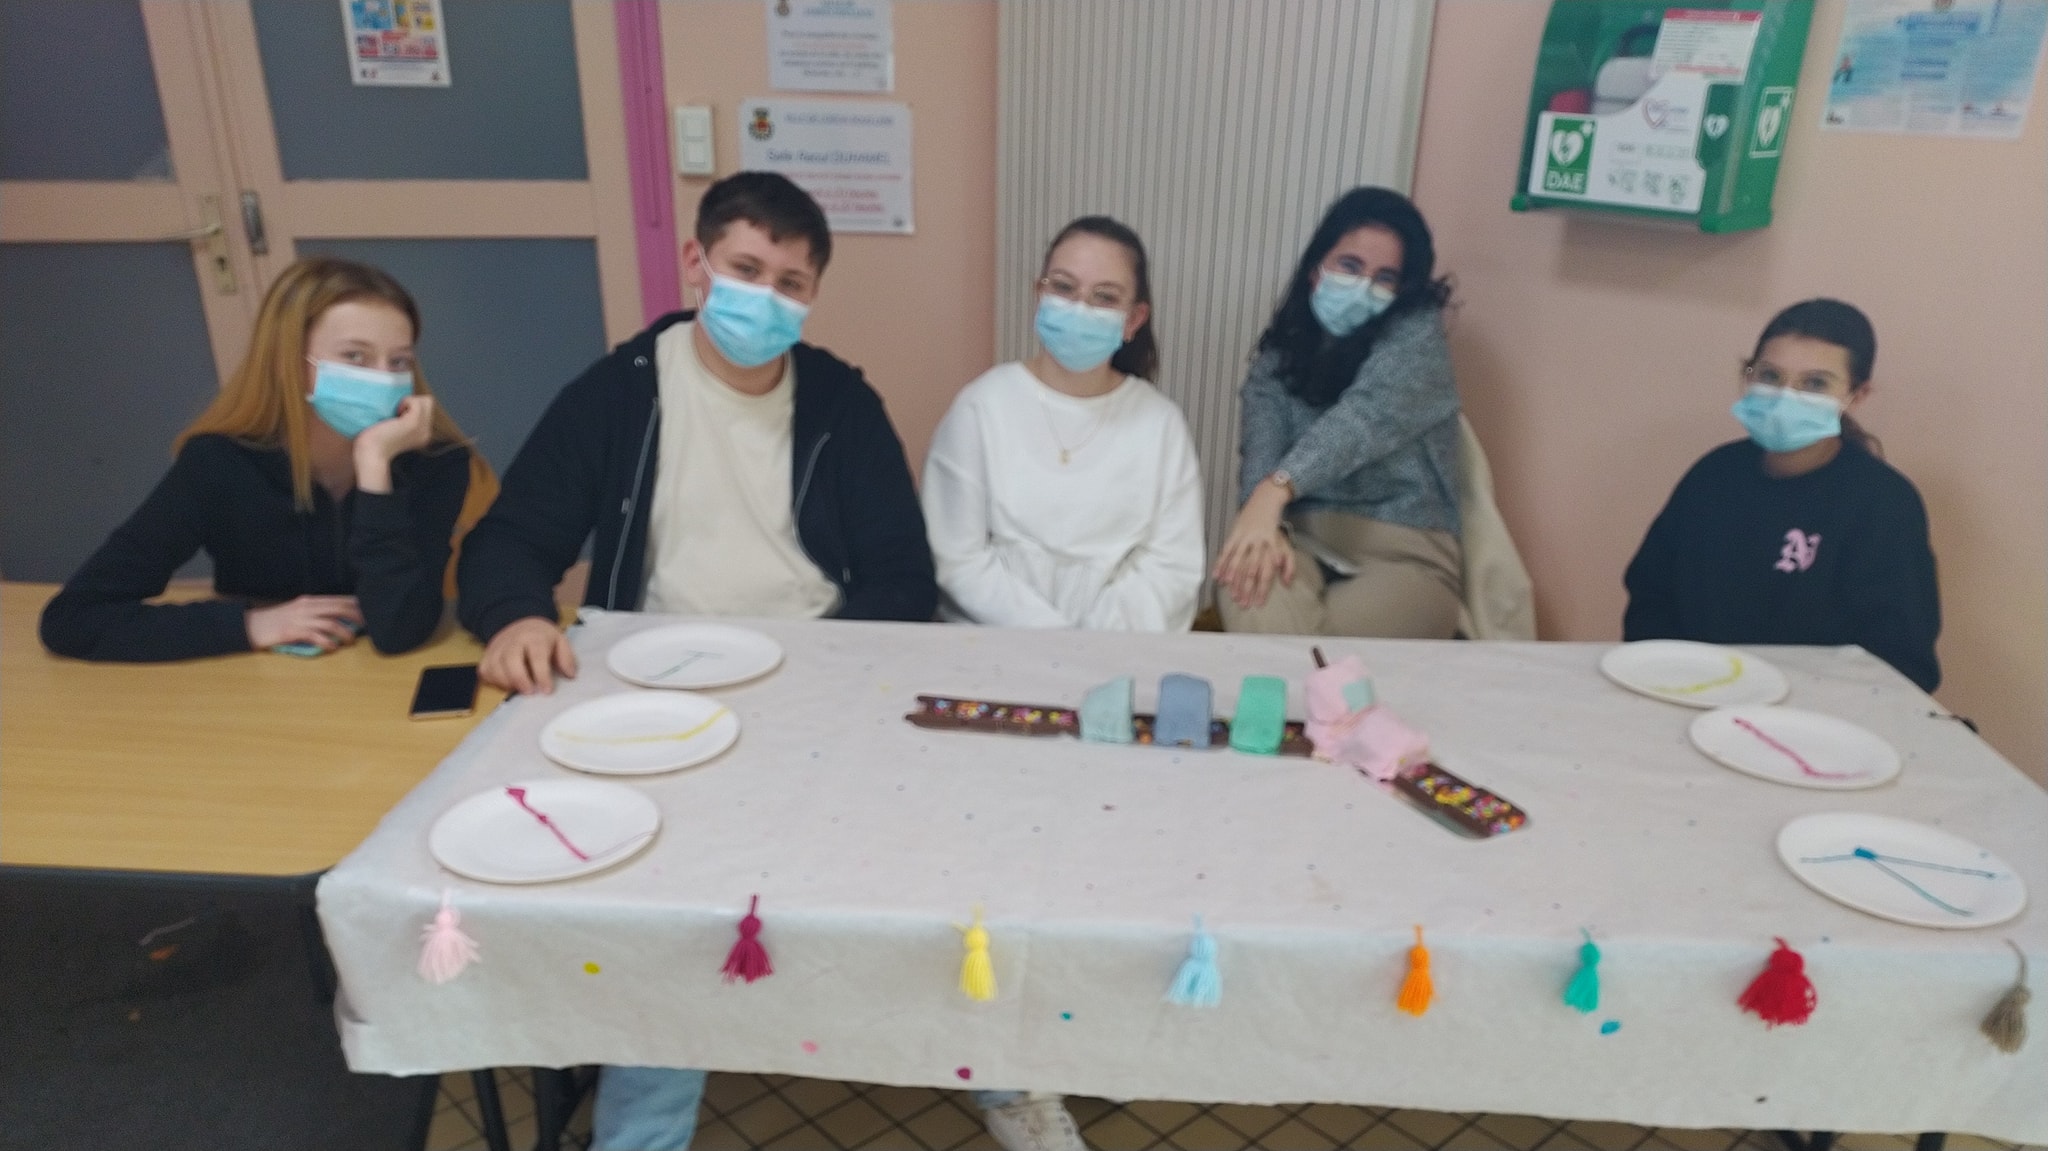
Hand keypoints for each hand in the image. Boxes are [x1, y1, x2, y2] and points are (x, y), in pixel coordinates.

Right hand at [246, 595, 363, 650]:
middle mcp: (306, 607)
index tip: (369, 612)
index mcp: (309, 601)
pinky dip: (327, 642)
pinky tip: (333, 648)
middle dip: (356, 616)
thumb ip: (316, 612)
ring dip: (344, 633)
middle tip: (368, 626)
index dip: (356, 605)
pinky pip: (315, 636)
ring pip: (330, 623)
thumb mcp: (298, 611)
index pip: (338, 600)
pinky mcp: (292, 631)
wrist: (251, 626)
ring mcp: (299, 619)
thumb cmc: (277, 621)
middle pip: (338, 608)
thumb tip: (339, 619)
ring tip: (351, 641)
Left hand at [353, 395, 434, 493]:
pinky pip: (417, 402)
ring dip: (410, 401)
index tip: (396, 416)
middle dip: (412, 402)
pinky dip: (406, 401)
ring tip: (397, 412)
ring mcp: (422, 428)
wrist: (371, 454)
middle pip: (428, 404)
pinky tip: (396, 412)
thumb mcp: (393, 431)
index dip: (412, 407)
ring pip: (426, 401)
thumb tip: (399, 408)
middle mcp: (426, 433)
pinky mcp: (414, 423)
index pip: (427, 411)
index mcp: (422, 436)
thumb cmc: (374, 442)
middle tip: (396, 414)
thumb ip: (401, 422)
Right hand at [480, 616, 577, 694]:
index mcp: (534, 637)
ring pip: (495, 667)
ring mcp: (497, 648)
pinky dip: (494, 681)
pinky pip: (485, 671)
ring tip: (519, 689)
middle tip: (530, 692)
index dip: (541, 675)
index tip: (547, 691)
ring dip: (506, 682)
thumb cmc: (541, 637)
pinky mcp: (487, 655)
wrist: (519, 622)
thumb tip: (570, 675)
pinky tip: (507, 684)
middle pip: (510, 660)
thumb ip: (566, 657)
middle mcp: (513, 641)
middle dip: (520, 679)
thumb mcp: (560, 641)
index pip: (537, 655)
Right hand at [1211, 481, 1296, 609]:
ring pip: (1238, 561)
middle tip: (1243, 603)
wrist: (1267, 499)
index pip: (1267, 573)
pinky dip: (1221, 564)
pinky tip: (1217, 576)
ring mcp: (1246, 537)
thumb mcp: (1286, 544)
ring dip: (1233, 578)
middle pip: (1251, 570)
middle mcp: (1259, 543)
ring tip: (1230, 593)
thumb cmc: (1275, 526)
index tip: (1258, 603)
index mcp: (1272, 547)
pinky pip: (1227, 550)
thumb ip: (1289, 565)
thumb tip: (1287, 583)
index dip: (1262, 589)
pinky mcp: (1236, 533)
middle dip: (1246, 588)